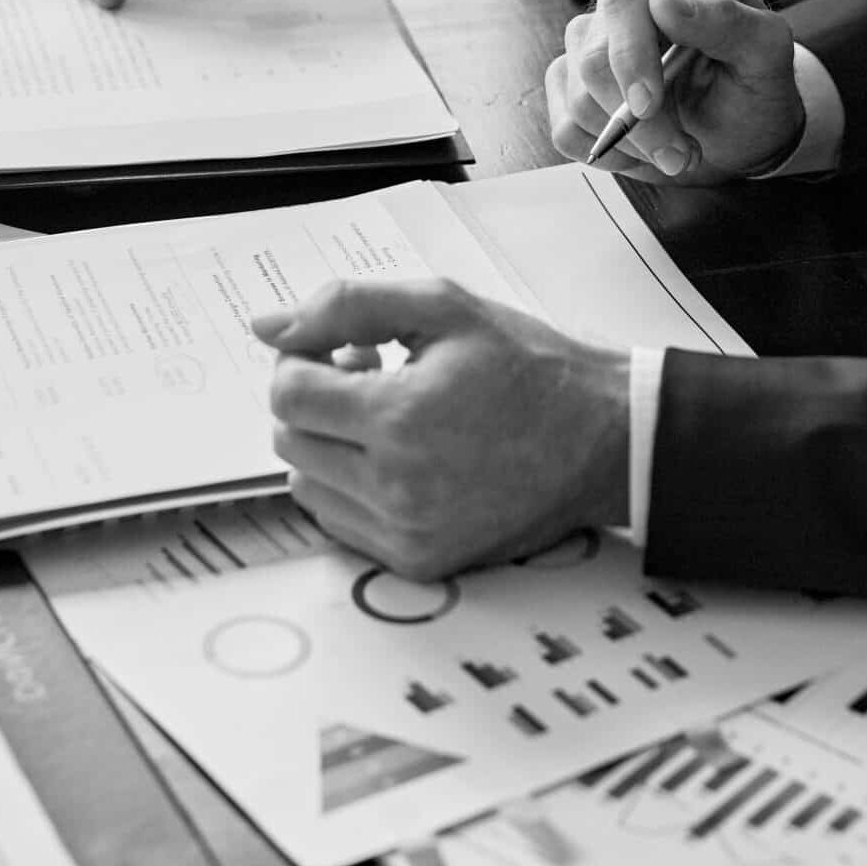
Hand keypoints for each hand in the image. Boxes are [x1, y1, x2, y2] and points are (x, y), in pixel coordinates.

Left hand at [254, 279, 628, 580]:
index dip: (305, 360)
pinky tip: (400, 457)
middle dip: (317, 400)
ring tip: (390, 418)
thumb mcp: (442, 305)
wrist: (602, 439)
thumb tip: (264, 325)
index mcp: (400, 417)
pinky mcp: (419, 560)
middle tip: (372, 376)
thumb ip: (346, 305)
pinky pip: (339, 523)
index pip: (287, 393)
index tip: (347, 350)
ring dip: (330, 445)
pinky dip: (351, 486)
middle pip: (289, 438)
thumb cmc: (526, 365)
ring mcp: (408, 532)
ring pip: (306, 483)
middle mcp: (398, 486)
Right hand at [546, 0, 804, 182]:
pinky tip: (643, 148)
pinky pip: (565, 127)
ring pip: (578, 100)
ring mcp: (588, 41)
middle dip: (638, 122)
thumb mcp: (766, 54)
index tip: (649, 105)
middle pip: (593, 60)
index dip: (630, 57)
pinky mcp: (570, 84)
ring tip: (676, 148)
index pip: (624, 2)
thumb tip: (664, 2)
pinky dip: (608, 151)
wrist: (739, 132)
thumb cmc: (755, 86)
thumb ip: (726, 21)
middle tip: (681, 152)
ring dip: (631, 142)